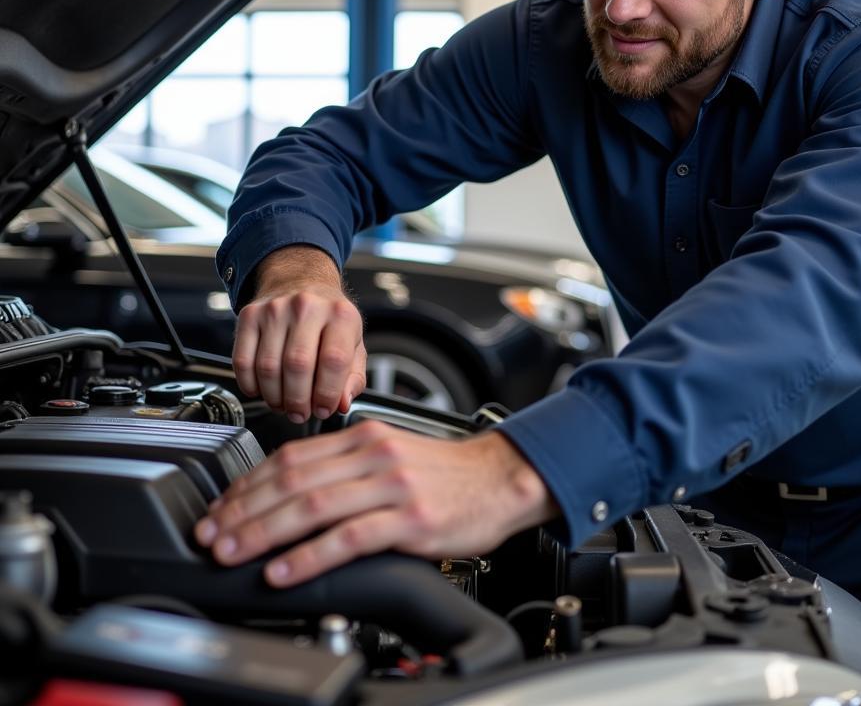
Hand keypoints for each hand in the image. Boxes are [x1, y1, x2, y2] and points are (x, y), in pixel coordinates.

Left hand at [193, 422, 557, 585]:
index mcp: (363, 437)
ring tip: (232, 553)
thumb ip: (347, 467)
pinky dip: (309, 556)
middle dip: (242, 509)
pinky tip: (284, 571)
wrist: (501, 478)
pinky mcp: (409, 519)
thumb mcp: (392, 454)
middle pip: (291, 479)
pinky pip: (348, 537)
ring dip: (263, 532)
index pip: (290, 456)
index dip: (247, 483)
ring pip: (312, 505)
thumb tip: (295, 492)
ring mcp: (390, 486)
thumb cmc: (446, 474)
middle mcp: (373, 455)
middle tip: (210, 535)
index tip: (220, 508)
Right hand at [233, 246, 364, 422]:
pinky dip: (250, 385)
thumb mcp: (354, 343)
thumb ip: (353, 377)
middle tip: (300, 413)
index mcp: (341, 314)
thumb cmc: (329, 318)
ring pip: (268, 367)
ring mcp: (275, 309)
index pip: (333, 360)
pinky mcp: (249, 315)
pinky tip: (262, 390)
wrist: (300, 281)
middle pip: (298, 366)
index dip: (327, 393)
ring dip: (274, 397)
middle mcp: (307, 307)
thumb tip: (341, 403)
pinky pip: (242, 361)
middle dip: (298, 401)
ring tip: (283, 404)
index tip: (324, 408)